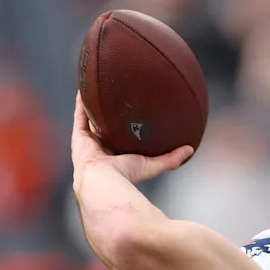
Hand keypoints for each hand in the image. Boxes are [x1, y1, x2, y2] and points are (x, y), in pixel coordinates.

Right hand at [71, 91, 192, 186]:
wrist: (103, 181)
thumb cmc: (127, 176)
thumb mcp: (153, 165)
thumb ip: (171, 158)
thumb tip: (191, 149)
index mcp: (117, 157)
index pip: (121, 140)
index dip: (125, 129)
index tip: (133, 117)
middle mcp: (102, 149)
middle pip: (106, 128)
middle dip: (109, 116)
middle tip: (117, 99)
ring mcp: (89, 142)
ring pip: (91, 120)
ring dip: (94, 106)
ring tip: (99, 88)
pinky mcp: (79, 137)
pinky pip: (80, 115)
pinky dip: (82, 102)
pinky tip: (86, 88)